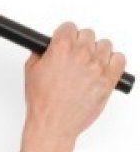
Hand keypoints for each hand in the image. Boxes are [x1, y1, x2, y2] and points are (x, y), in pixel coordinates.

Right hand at [24, 22, 126, 141]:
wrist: (52, 124)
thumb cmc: (42, 103)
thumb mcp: (31, 73)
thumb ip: (39, 55)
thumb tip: (45, 50)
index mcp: (61, 49)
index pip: (69, 27)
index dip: (65, 36)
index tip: (65, 42)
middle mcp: (81, 54)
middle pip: (88, 34)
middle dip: (80, 44)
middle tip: (74, 58)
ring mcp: (97, 66)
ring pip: (105, 45)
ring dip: (97, 53)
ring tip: (88, 66)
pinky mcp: (109, 79)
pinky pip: (119, 59)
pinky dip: (112, 62)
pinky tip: (102, 69)